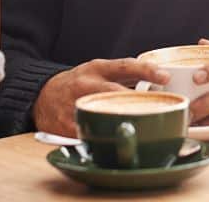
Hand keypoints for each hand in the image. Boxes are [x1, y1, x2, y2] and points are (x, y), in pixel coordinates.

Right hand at [33, 59, 170, 136]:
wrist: (43, 96)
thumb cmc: (79, 83)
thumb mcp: (98, 71)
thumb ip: (125, 76)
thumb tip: (159, 83)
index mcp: (97, 68)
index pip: (125, 65)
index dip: (146, 70)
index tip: (165, 76)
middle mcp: (86, 84)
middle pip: (115, 92)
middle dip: (138, 102)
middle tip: (159, 109)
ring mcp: (75, 105)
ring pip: (103, 114)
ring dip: (123, 122)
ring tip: (143, 130)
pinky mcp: (67, 125)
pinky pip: (89, 133)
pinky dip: (104, 139)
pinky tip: (118, 143)